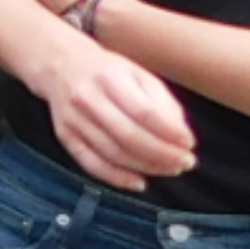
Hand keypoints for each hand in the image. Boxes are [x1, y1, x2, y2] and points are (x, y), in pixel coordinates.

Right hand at [44, 41, 196, 191]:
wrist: (59, 66)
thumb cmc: (108, 72)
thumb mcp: (138, 74)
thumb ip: (162, 103)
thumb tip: (181, 137)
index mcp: (109, 78)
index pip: (143, 112)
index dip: (169, 132)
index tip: (189, 143)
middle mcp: (88, 99)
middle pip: (128, 135)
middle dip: (162, 154)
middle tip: (186, 162)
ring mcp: (74, 119)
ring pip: (113, 152)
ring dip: (146, 166)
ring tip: (171, 170)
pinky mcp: (65, 136)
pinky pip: (91, 163)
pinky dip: (116, 177)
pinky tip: (139, 182)